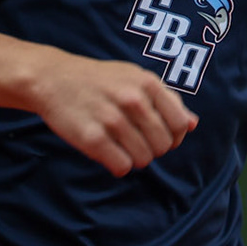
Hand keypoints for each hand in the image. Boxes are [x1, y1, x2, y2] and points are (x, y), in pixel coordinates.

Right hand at [29, 52, 196, 175]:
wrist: (53, 79)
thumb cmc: (100, 80)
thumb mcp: (136, 78)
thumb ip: (166, 99)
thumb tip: (193, 124)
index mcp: (147, 83)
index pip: (180, 125)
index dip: (173, 136)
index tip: (157, 134)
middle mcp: (132, 100)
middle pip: (163, 146)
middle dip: (153, 149)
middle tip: (135, 140)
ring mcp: (112, 119)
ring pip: (143, 160)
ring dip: (134, 158)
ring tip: (120, 144)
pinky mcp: (92, 138)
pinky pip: (121, 167)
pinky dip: (118, 166)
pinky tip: (108, 152)